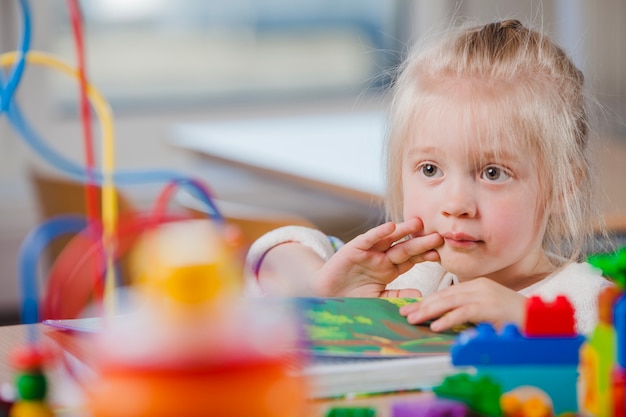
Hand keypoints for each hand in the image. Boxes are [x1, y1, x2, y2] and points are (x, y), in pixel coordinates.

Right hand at [312, 217, 442, 296]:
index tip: (440, 254)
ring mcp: (369, 252)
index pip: (411, 260)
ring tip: (418, 223)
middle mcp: (382, 258)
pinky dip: (379, 233)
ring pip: (389, 239)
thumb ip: (397, 295)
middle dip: (421, 242)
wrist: (326, 295)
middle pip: (405, 248)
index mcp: (389, 269)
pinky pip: (369, 239)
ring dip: (403, 231)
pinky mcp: (354, 248)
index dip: (425, 256)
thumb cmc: (353, 297)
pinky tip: (391, 227)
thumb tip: (420, 295)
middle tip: (438, 236)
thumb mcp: (378, 298)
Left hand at [398, 278, 525, 330]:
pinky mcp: (490, 307)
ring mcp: (485, 295)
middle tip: (405, 313)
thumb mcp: (487, 312)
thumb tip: (445, 320)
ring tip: (413, 319)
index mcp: (477, 285)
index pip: (446, 292)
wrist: (541, 322)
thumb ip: (468, 311)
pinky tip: (435, 326)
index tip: (411, 308)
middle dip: (422, 305)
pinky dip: (448, 319)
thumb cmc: (514, 320)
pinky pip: (464, 313)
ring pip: (450, 302)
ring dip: (429, 311)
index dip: (427, 300)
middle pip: (444, 295)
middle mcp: (479, 287)